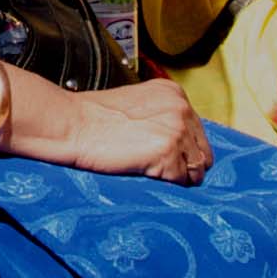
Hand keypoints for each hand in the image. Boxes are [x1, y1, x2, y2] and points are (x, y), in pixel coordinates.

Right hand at [37, 78, 212, 182]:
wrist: (73, 125)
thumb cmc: (95, 118)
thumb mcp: (137, 104)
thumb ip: (161, 116)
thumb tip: (178, 142)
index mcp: (174, 93)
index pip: (198, 131)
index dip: (185, 149)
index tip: (170, 156)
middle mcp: (181, 108)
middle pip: (203, 151)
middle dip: (187, 164)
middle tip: (163, 171)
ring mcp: (177, 130)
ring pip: (197, 169)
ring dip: (180, 177)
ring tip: (154, 174)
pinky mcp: (168, 153)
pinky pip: (182, 180)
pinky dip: (169, 184)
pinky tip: (149, 176)